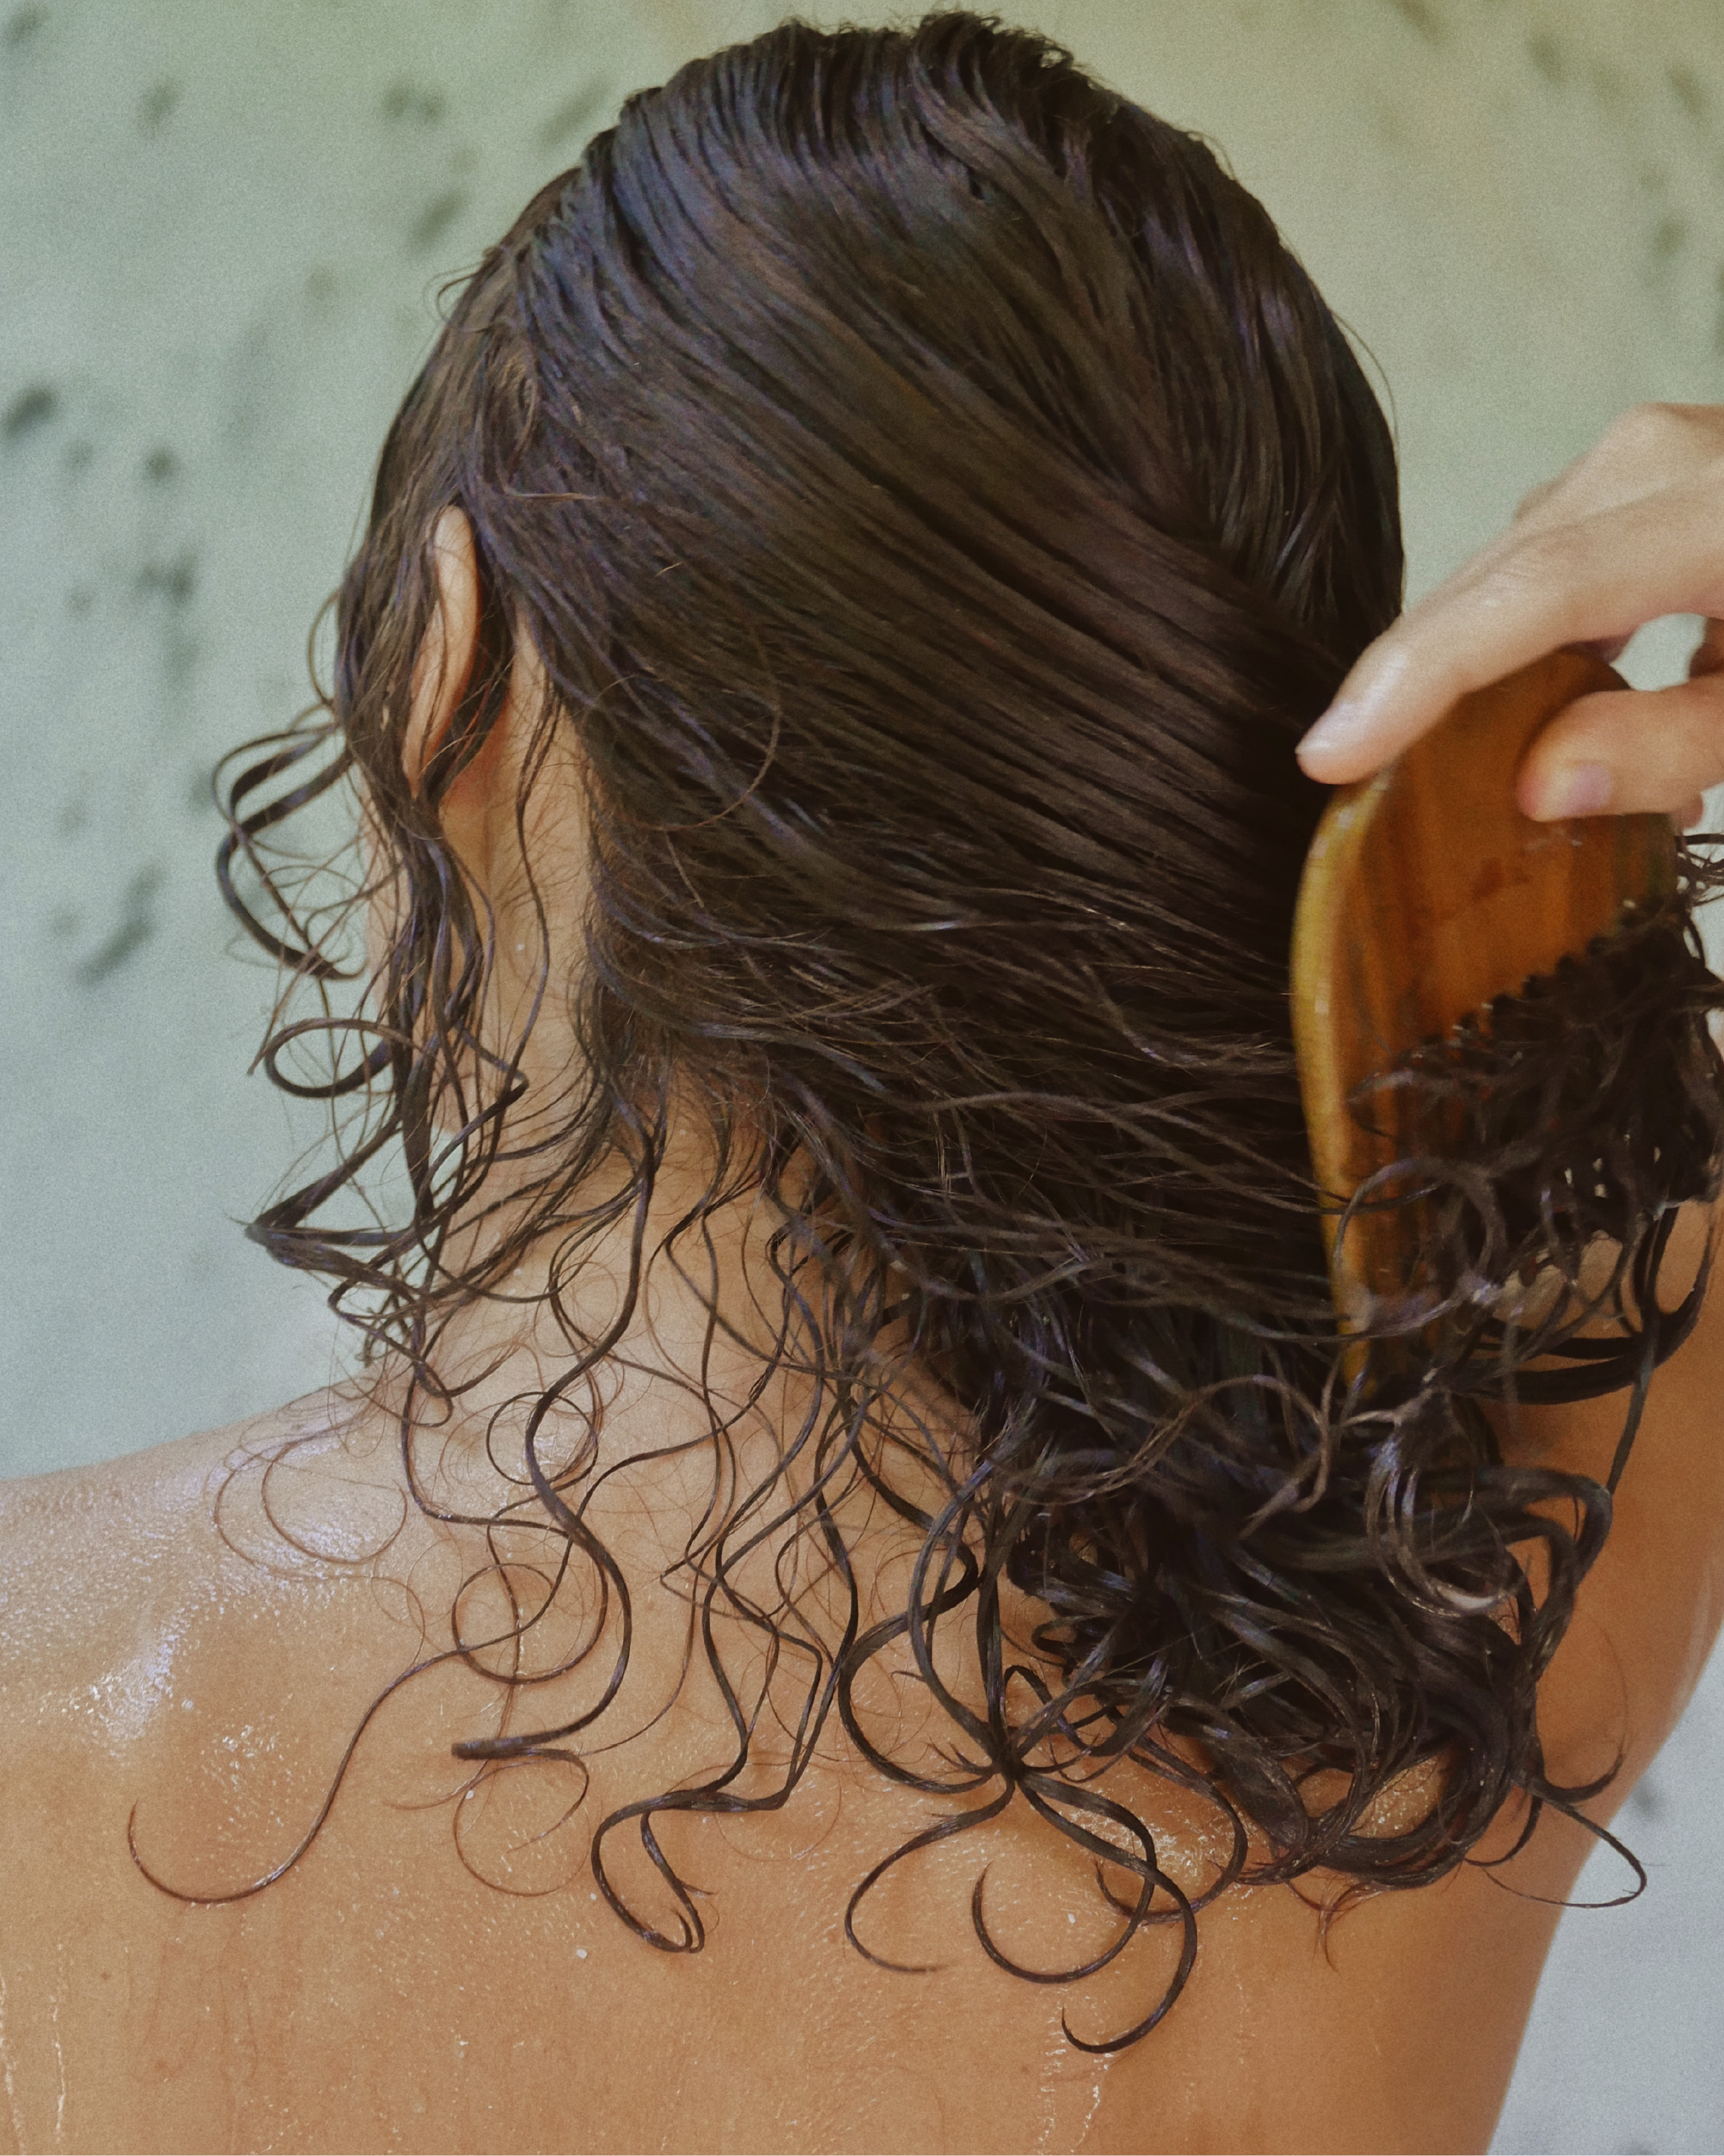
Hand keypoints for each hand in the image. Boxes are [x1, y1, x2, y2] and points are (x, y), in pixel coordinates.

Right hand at [1296, 403, 1723, 823]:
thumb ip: (1681, 742)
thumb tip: (1539, 784)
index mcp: (1718, 509)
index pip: (1533, 593)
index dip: (1421, 679)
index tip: (1329, 756)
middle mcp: (1661, 454)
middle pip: (1498, 573)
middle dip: (1419, 679)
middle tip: (1353, 780)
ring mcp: (1653, 450)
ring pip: (1511, 564)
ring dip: (1475, 661)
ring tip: (1449, 758)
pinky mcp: (1649, 469)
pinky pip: (1549, 552)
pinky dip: (1527, 633)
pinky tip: (1542, 704)